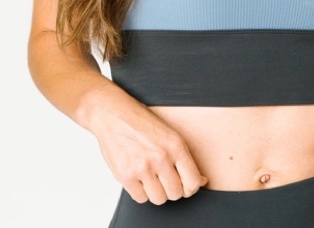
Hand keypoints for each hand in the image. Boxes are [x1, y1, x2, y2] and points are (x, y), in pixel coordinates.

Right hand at [91, 92, 207, 204]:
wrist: (112, 113)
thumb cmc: (140, 121)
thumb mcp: (168, 132)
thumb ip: (183, 157)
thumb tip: (201, 181)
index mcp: (175, 145)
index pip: (193, 182)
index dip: (190, 187)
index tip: (184, 184)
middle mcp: (161, 157)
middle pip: (176, 194)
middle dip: (171, 188)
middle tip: (164, 178)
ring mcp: (143, 167)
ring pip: (159, 199)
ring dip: (155, 191)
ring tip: (150, 176)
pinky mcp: (126, 175)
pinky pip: (140, 198)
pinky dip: (140, 191)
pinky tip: (138, 176)